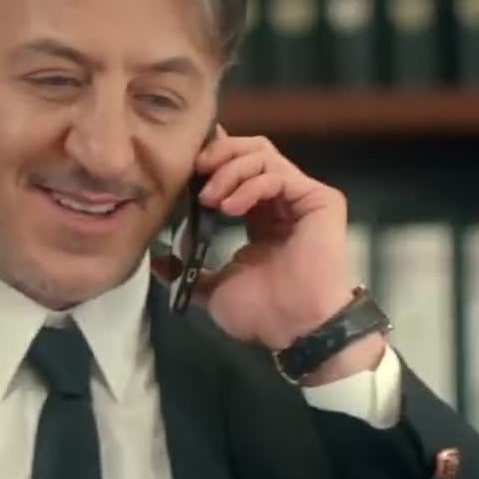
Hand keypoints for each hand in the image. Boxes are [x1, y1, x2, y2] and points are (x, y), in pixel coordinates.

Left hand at [150, 127, 384, 382]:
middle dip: (218, 154)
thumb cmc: (263, 313)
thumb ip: (188, 269)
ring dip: (229, 170)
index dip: (210, 160)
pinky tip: (229, 207)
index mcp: (259, 216)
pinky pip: (279, 175)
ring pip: (263, 155)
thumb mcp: (213, 287)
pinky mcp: (320, 200)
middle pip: (251, 150)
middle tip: (195, 172)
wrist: (295, 329)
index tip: (184, 169)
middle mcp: (281, 201)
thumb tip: (158, 261)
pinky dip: (250, 184)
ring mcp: (302, 198)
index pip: (236, 169)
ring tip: (210, 198)